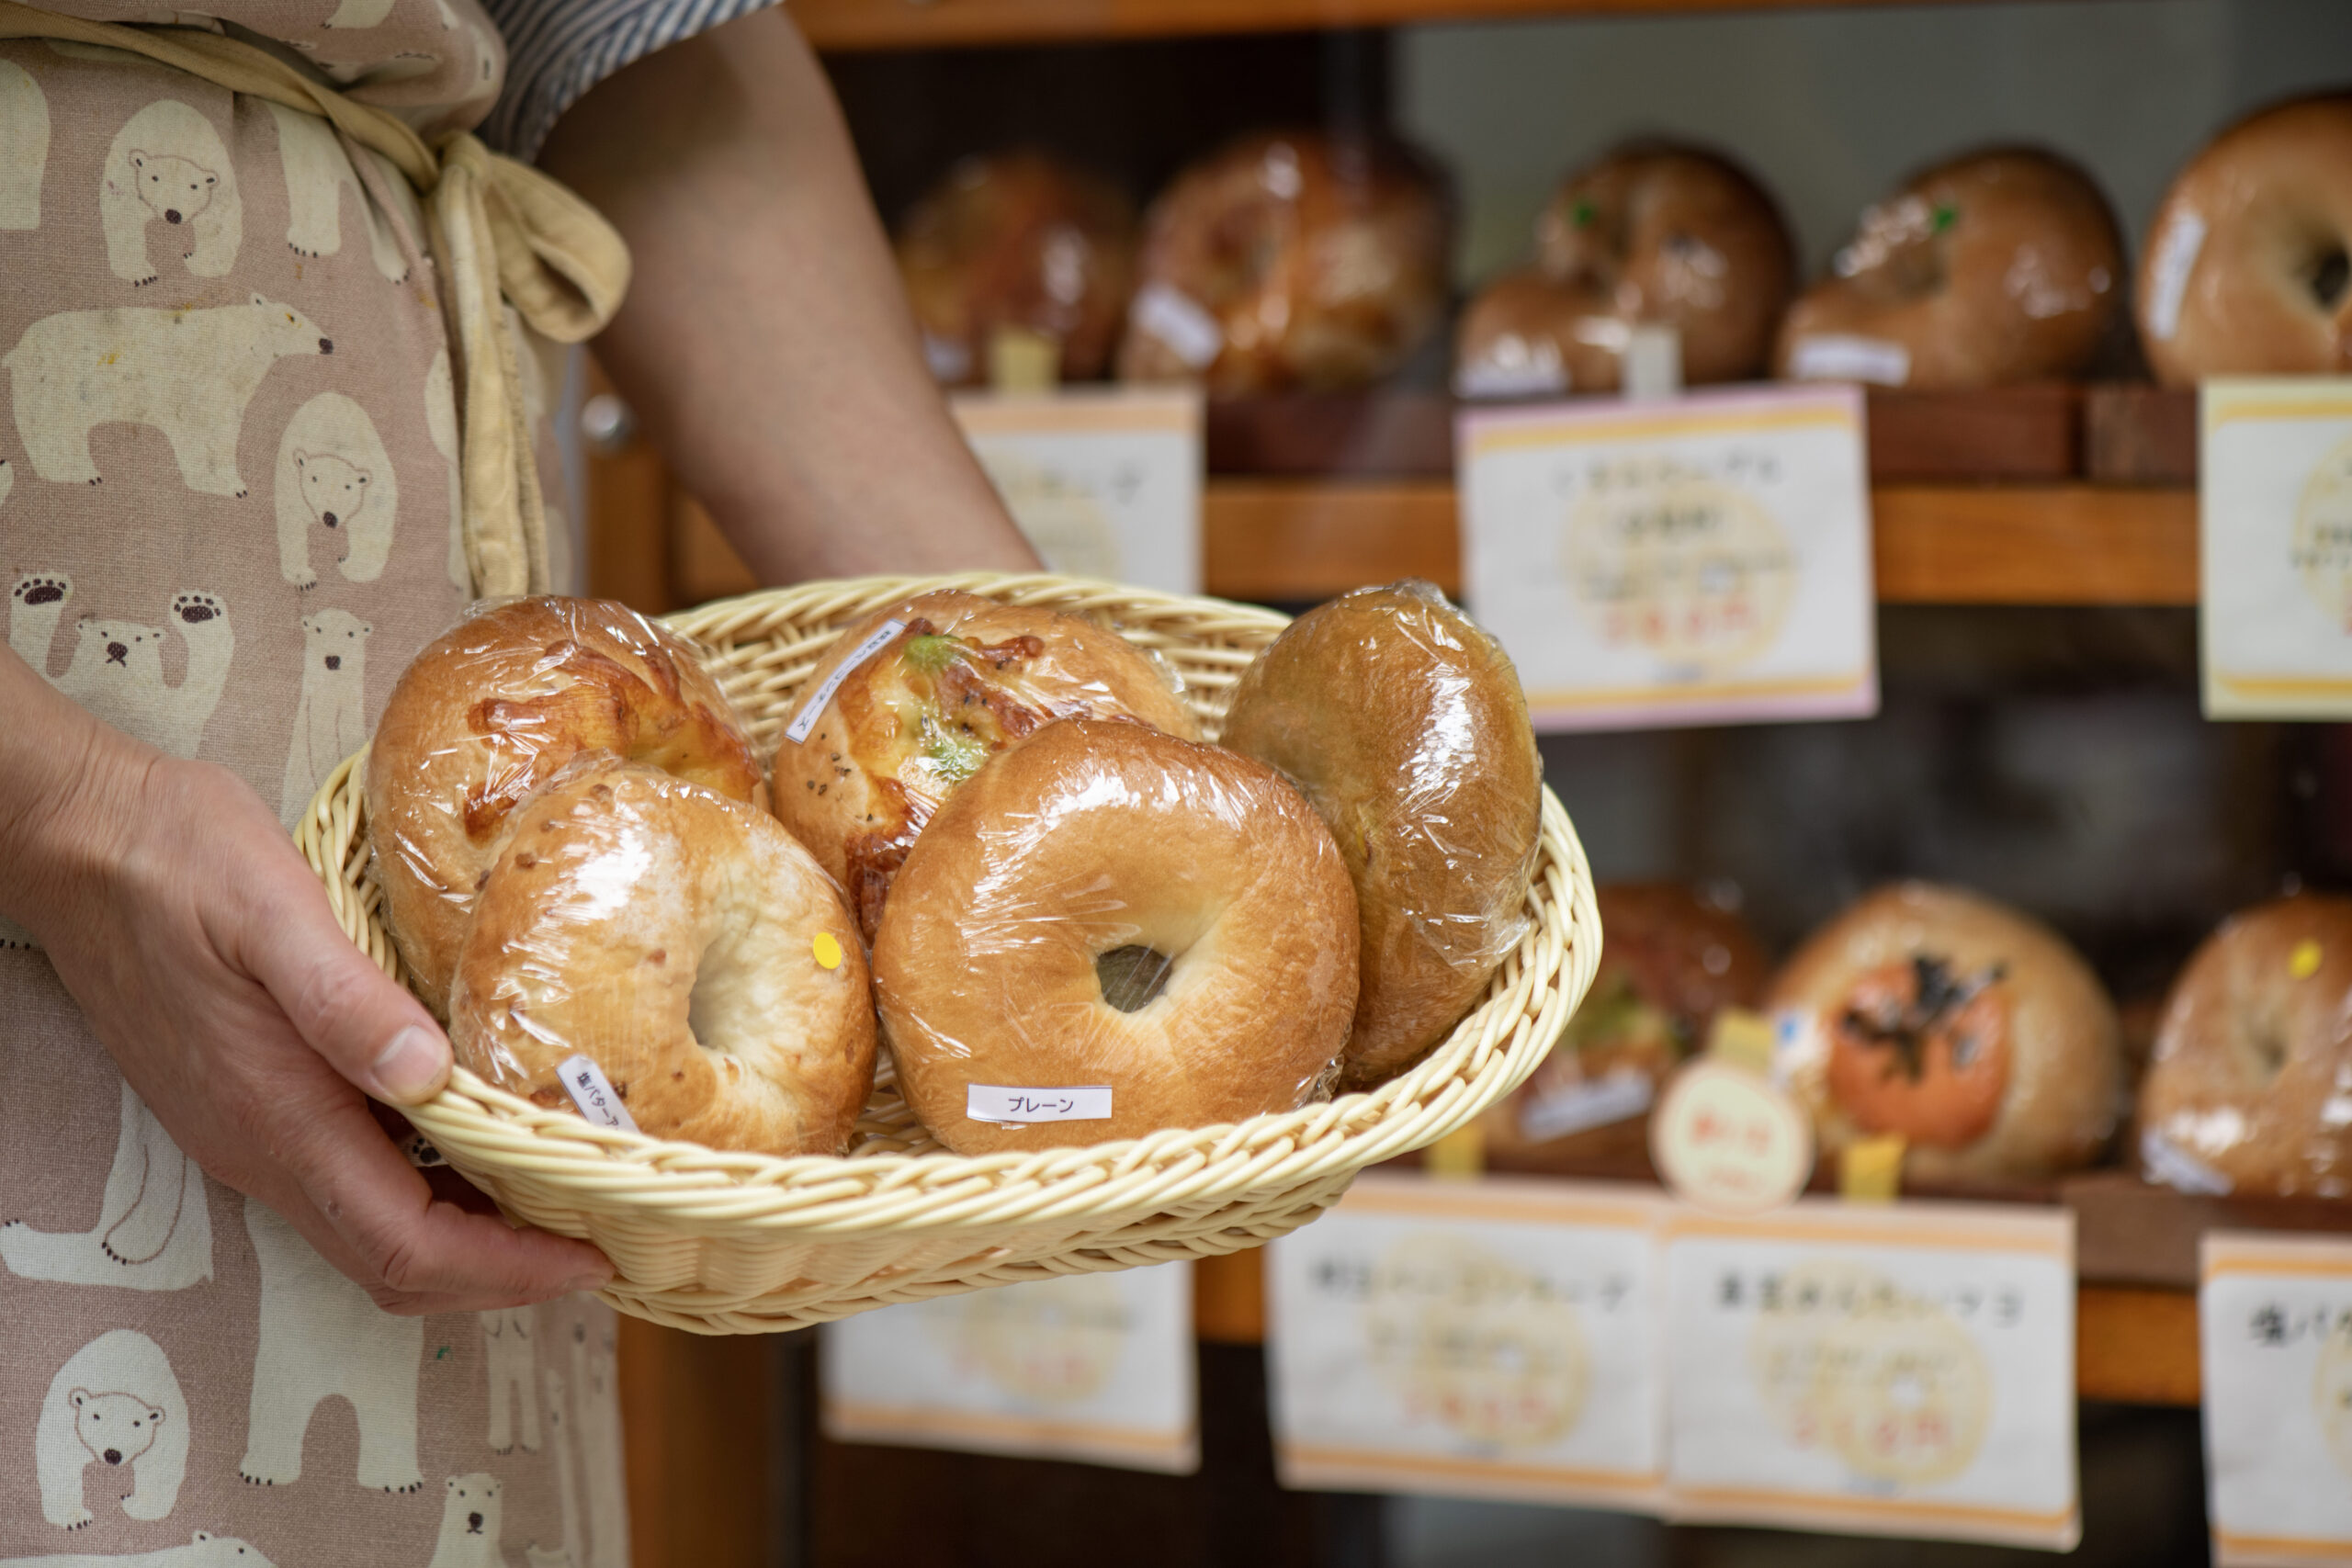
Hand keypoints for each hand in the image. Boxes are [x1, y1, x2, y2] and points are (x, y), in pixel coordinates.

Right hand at [1, 668, 611, 1313]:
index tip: (590, 1256)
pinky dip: (427, 1195)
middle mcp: (263, 1147)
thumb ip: (345, 999)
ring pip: (371, 1233)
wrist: (78, 841)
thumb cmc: (175, 860)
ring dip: (468, 1241)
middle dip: (500, 1274)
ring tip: (560, 1203)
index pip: (407, 1242)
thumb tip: (428, 1073)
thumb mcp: (271, 907)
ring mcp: (252, 1133)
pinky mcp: (249, 1107)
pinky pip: (349, 1187)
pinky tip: (481, 1146)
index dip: (505, 1268)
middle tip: (596, 1243)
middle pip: (394, 1263)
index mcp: (280, 1114)